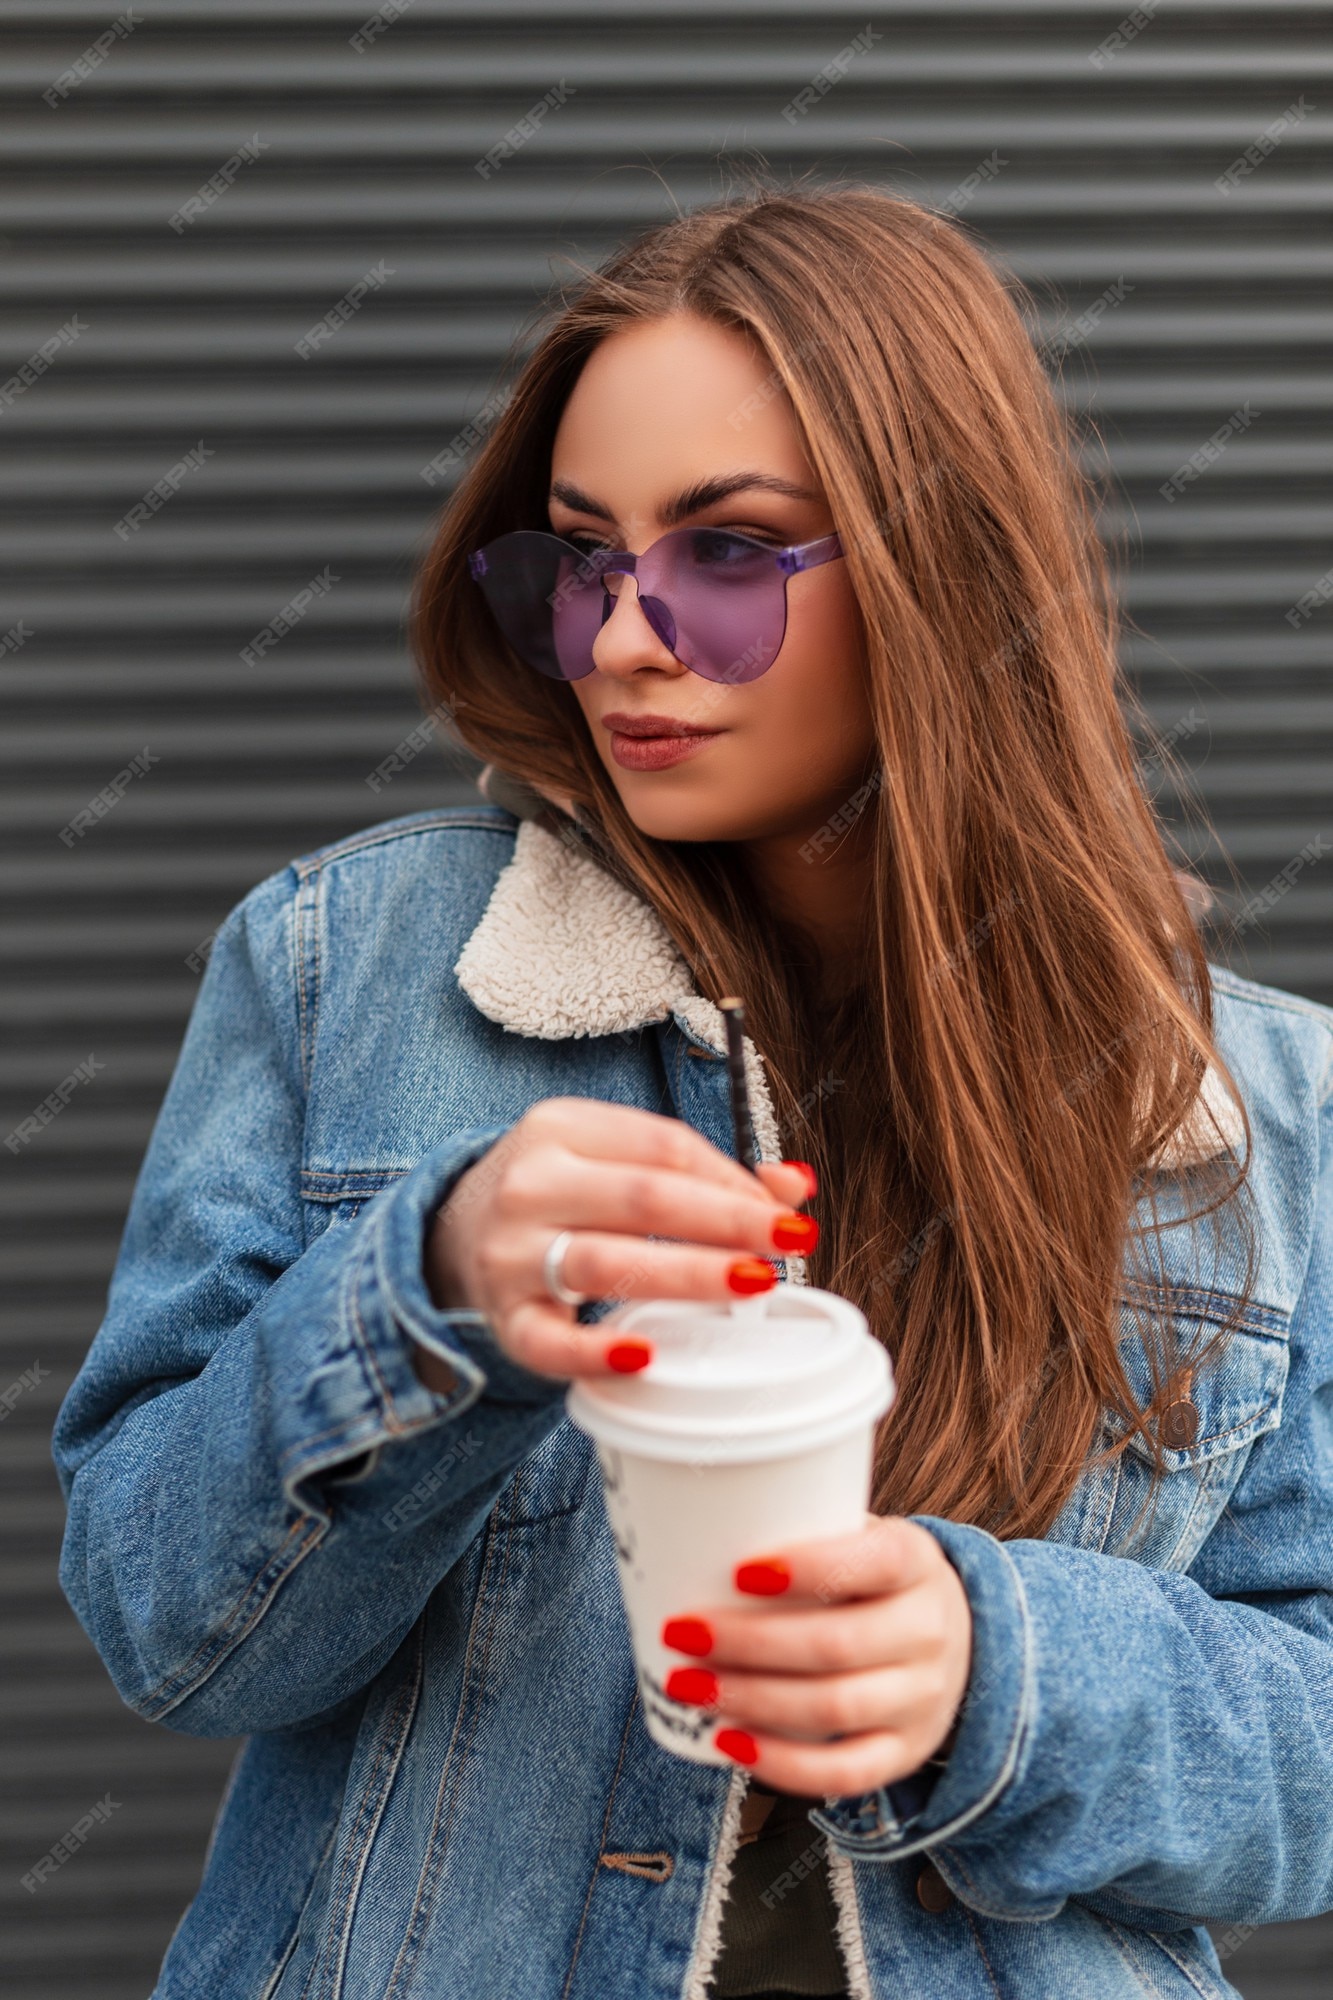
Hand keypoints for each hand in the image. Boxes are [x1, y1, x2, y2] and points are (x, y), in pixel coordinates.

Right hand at [420, 1097, 816, 1382]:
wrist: (456, 1234)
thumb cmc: (562, 1195)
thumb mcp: (614, 1160)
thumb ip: (701, 1170)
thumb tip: (795, 1186)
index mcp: (561, 1128)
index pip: (663, 1146)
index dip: (731, 1179)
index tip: (781, 1211)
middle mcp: (530, 1183)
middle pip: (644, 1198)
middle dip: (727, 1220)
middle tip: (790, 1241)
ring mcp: (510, 1252)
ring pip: (605, 1262)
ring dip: (686, 1274)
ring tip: (750, 1284)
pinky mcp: (504, 1317)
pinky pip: (548, 1343)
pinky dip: (594, 1351)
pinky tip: (644, 1354)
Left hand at [659, 1514, 972, 1798]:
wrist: (957, 1639)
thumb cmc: (876, 1580)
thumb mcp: (863, 1538)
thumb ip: (805, 1530)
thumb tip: (698, 1529)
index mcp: (916, 1563)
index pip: (872, 1562)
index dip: (807, 1568)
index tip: (738, 1571)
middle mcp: (928, 1632)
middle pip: (836, 1644)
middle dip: (748, 1642)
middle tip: (682, 1632)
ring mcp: (922, 1699)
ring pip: (833, 1708)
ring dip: (749, 1699)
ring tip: (688, 1684)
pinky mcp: (905, 1752)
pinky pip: (845, 1771)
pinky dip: (783, 1763)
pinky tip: (729, 1742)